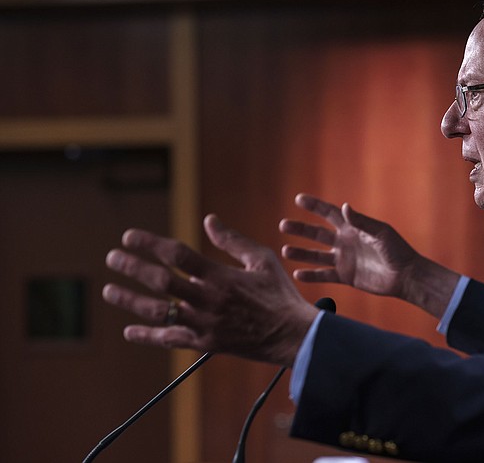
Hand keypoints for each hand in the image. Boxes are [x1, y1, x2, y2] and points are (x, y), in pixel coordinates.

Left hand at [102, 214, 317, 366]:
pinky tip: (129, 330)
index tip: (129, 236)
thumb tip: (208, 220)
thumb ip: (233, 240)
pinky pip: (170, 340)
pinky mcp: (205, 344)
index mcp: (221, 276)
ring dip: (130, 300)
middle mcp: (208, 300)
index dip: (149, 243)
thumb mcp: (262, 260)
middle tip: (112, 258)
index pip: (177, 255)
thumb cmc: (280, 294)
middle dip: (132, 268)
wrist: (293, 335)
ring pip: (158, 312)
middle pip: (160, 281)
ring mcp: (204, 324)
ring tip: (109, 290)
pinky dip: (147, 335)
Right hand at [279, 194, 459, 317]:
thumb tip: (343, 207)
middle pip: (317, 233)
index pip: (329, 214)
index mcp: (353, 227)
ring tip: (284, 251)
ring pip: (317, 255)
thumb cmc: (397, 251)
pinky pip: (324, 275)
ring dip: (301, 253)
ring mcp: (344, 259)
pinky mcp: (346, 276)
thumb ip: (361, 222)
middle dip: (300, 229)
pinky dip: (311, 276)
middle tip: (283, 225)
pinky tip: (297, 274)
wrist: (406, 276)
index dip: (314, 206)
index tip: (298, 199)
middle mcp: (345, 242)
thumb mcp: (380, 233)